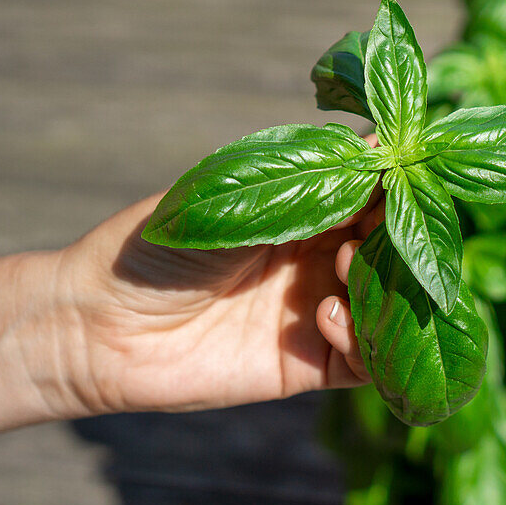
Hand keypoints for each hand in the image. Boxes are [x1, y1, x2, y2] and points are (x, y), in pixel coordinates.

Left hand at [57, 188, 382, 416]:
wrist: (99, 325)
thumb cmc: (158, 247)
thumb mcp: (238, 198)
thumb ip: (310, 178)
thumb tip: (378, 140)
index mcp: (304, 212)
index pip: (372, 198)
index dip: (394, 188)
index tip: (406, 175)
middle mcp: (318, 261)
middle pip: (390, 250)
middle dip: (396, 236)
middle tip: (378, 226)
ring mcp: (316, 312)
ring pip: (389, 305)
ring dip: (386, 286)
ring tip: (348, 266)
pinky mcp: (307, 364)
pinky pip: (364, 361)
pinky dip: (363, 339)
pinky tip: (325, 315)